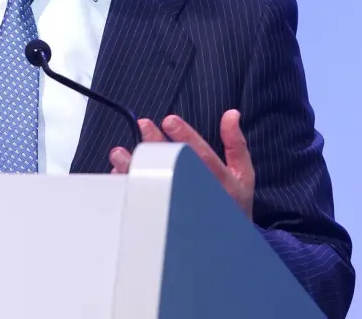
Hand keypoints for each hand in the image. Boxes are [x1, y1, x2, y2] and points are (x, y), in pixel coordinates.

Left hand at [108, 110, 254, 219]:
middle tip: (143, 125)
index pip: (203, 156)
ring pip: (155, 188)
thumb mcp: (243, 175)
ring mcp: (182, 211)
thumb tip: (231, 114)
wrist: (230, 246)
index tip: (169, 120)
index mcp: (222, 183)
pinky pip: (144, 206)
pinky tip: (118, 174)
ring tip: (119, 153)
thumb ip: (236, 144)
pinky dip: (130, 188)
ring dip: (135, 168)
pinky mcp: (166, 223)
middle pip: (176, 168)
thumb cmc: (235, 205)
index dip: (186, 137)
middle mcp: (202, 196)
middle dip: (157, 145)